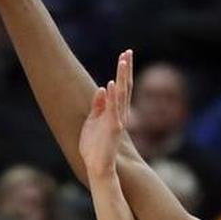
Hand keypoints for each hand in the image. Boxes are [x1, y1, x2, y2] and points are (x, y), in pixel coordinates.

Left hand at [79, 50, 131, 183]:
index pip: (122, 88)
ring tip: (123, 59)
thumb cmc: (94, 148)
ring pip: (122, 94)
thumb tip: (101, 88)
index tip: (125, 56)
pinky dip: (113, 96)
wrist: (97, 168)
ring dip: (123, 76)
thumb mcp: (92, 122)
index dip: (124, 72)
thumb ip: (98, 106)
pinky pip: (113, 109)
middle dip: (126, 69)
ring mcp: (117, 120)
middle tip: (128, 51)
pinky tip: (112, 82)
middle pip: (126, 87)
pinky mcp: (112, 128)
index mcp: (115, 113)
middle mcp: (120, 114)